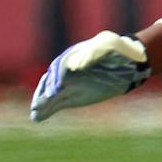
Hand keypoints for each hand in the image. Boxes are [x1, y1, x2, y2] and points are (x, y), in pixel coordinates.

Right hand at [29, 30, 149, 122]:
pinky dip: (47, 110)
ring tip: (35, 113)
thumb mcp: (109, 43)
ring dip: (42, 103)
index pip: (62, 65)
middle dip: (45, 91)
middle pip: (53, 80)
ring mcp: (69, 84)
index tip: (56, 89)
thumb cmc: (117, 49)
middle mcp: (68, 69)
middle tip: (39, 104)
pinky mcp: (71, 97)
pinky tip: (37, 117)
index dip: (58, 76)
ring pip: (51, 94)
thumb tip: (75, 66)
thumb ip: (93, 52)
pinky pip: (56, 103)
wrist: (127, 64)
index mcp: (75, 54)